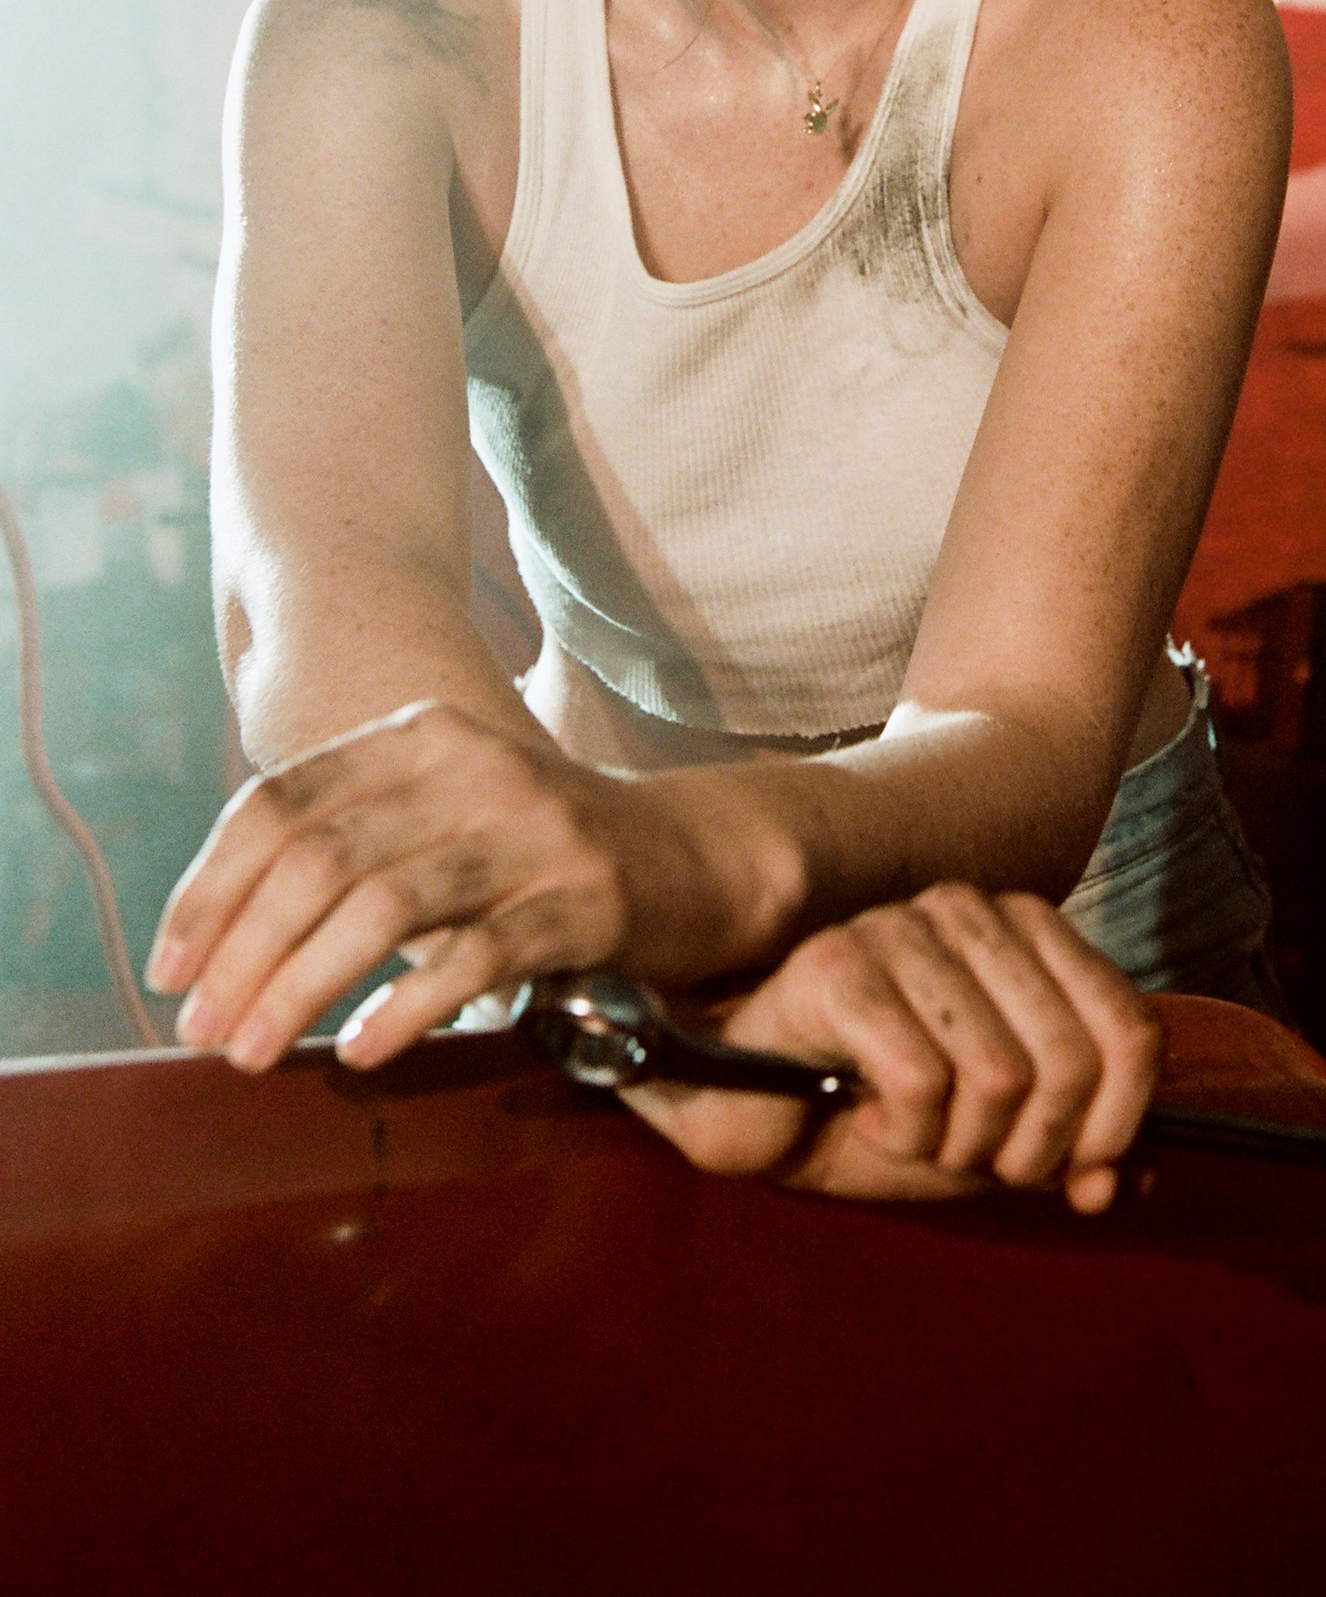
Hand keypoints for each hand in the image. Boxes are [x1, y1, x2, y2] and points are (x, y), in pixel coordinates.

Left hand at [147, 699, 639, 1069]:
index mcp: (420, 737)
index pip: (282, 802)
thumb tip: (211, 942)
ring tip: (252, 1053)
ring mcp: (534, 827)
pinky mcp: (585, 897)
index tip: (168, 970)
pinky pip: (476, 958)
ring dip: (299, 988)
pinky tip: (360, 1051)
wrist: (691, 855)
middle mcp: (473, 766)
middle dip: (243, 952)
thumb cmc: (535, 854)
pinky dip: (404, 1008)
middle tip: (201, 1032)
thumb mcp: (439, 819)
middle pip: (321, 859)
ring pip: (384, 906)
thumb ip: (348, 845)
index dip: (209, 888)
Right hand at [621, 886, 1160, 1214]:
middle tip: (968, 1156)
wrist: (754, 1111)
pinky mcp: (839, 967)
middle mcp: (970, 910)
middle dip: (1028, 1148)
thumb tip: (1137, 1179)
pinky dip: (904, 1135)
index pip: (1131, 1030)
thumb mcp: (998, 1141)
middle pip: (1071, 1062)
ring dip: (958, 1144)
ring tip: (914, 1133)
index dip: (1118, 1123)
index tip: (1073, 1170)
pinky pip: (923, 1083)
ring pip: (1000, 1077)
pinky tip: (866, 1116)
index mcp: (1025, 929)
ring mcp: (901, 929)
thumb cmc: (879, 1112)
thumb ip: (1075, 1150)